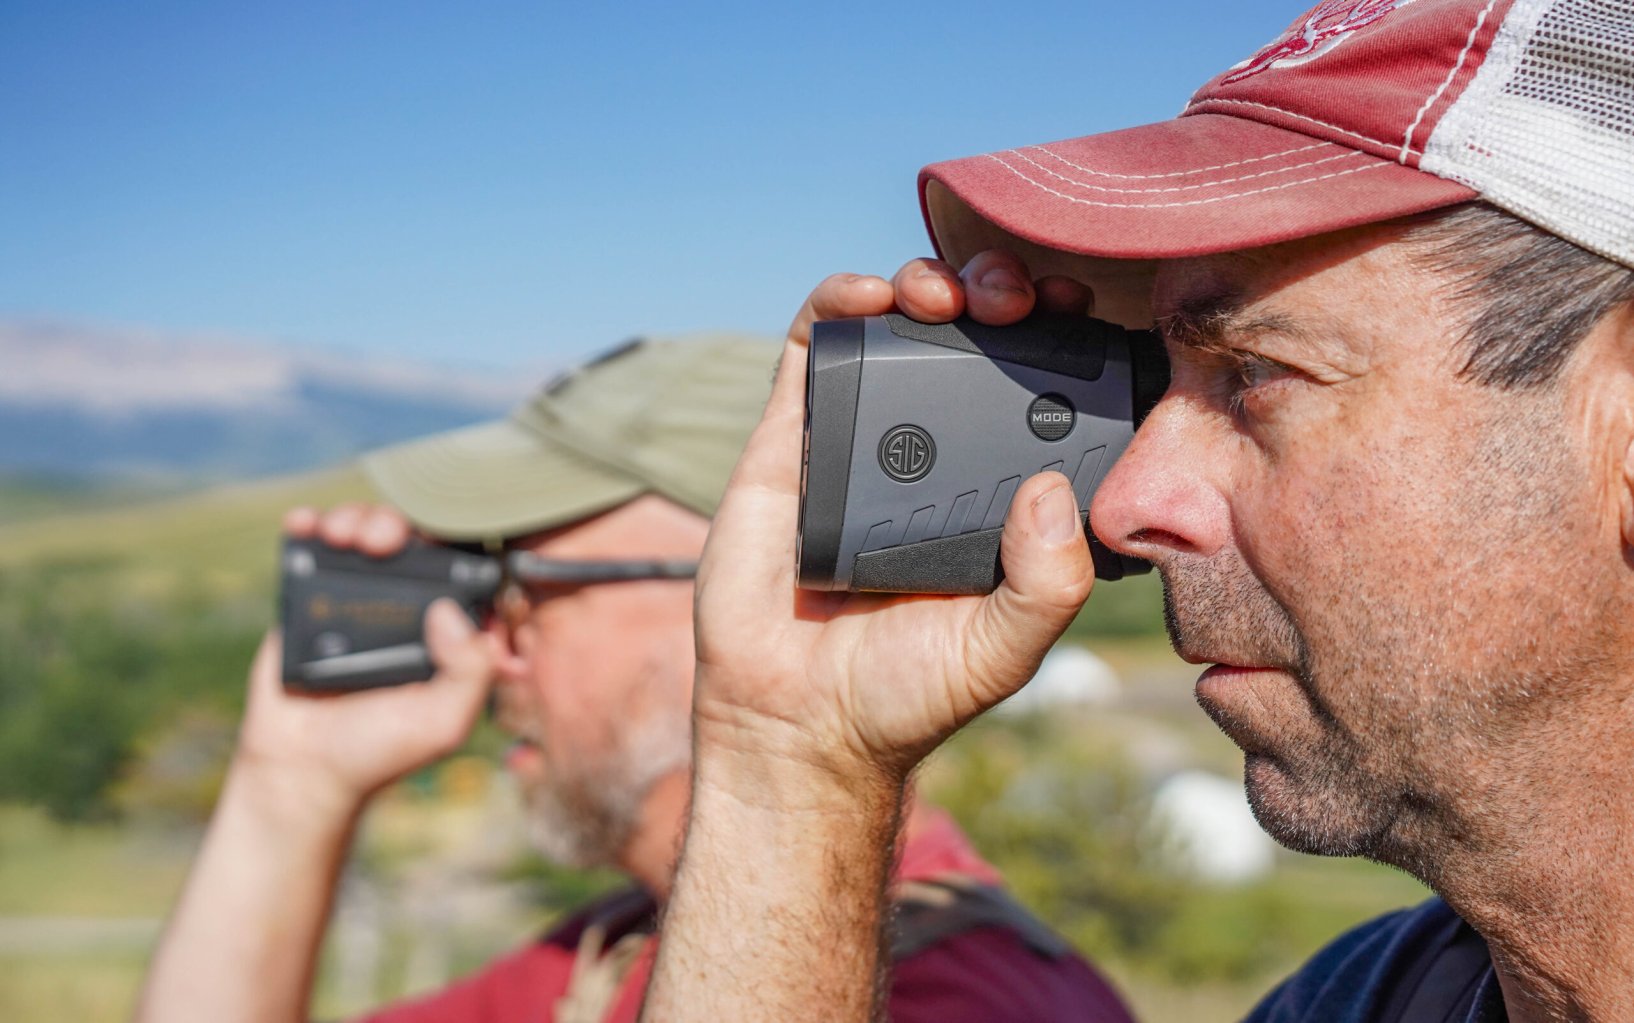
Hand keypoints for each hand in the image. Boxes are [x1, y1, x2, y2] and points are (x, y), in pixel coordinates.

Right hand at [234, 504, 503, 814]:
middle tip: (379, 542)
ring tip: (342, 536)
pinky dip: (308, 527)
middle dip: (395, 525)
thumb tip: (450, 612)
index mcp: (444, 632)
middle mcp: (405, 609)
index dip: (453, 543)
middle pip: (409, 541)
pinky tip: (305, 524)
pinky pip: (311, 551)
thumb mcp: (444, 722)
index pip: (459, 569)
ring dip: (356, 519)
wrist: (300, 770)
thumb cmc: (379, 751)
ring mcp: (356, 601)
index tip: (435, 544)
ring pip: (364, 536)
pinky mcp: (309, 602)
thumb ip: (470, 672)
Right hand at [692, 251, 1098, 791]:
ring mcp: (860, 439)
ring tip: (952, 297)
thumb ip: (1048, 583)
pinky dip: (841, 300)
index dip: (1063, 340)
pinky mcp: (791, 437)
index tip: (1086, 314)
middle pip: (973, 340)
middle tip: (1017, 298)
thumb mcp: (1004, 648)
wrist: (794, 723)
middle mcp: (930, 454)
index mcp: (990, 491)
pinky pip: (813, 346)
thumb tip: (1049, 489)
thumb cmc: (905, 693)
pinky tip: (871, 296)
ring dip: (930, 283)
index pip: (1037, 389)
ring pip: (898, 327)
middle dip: (1001, 295)